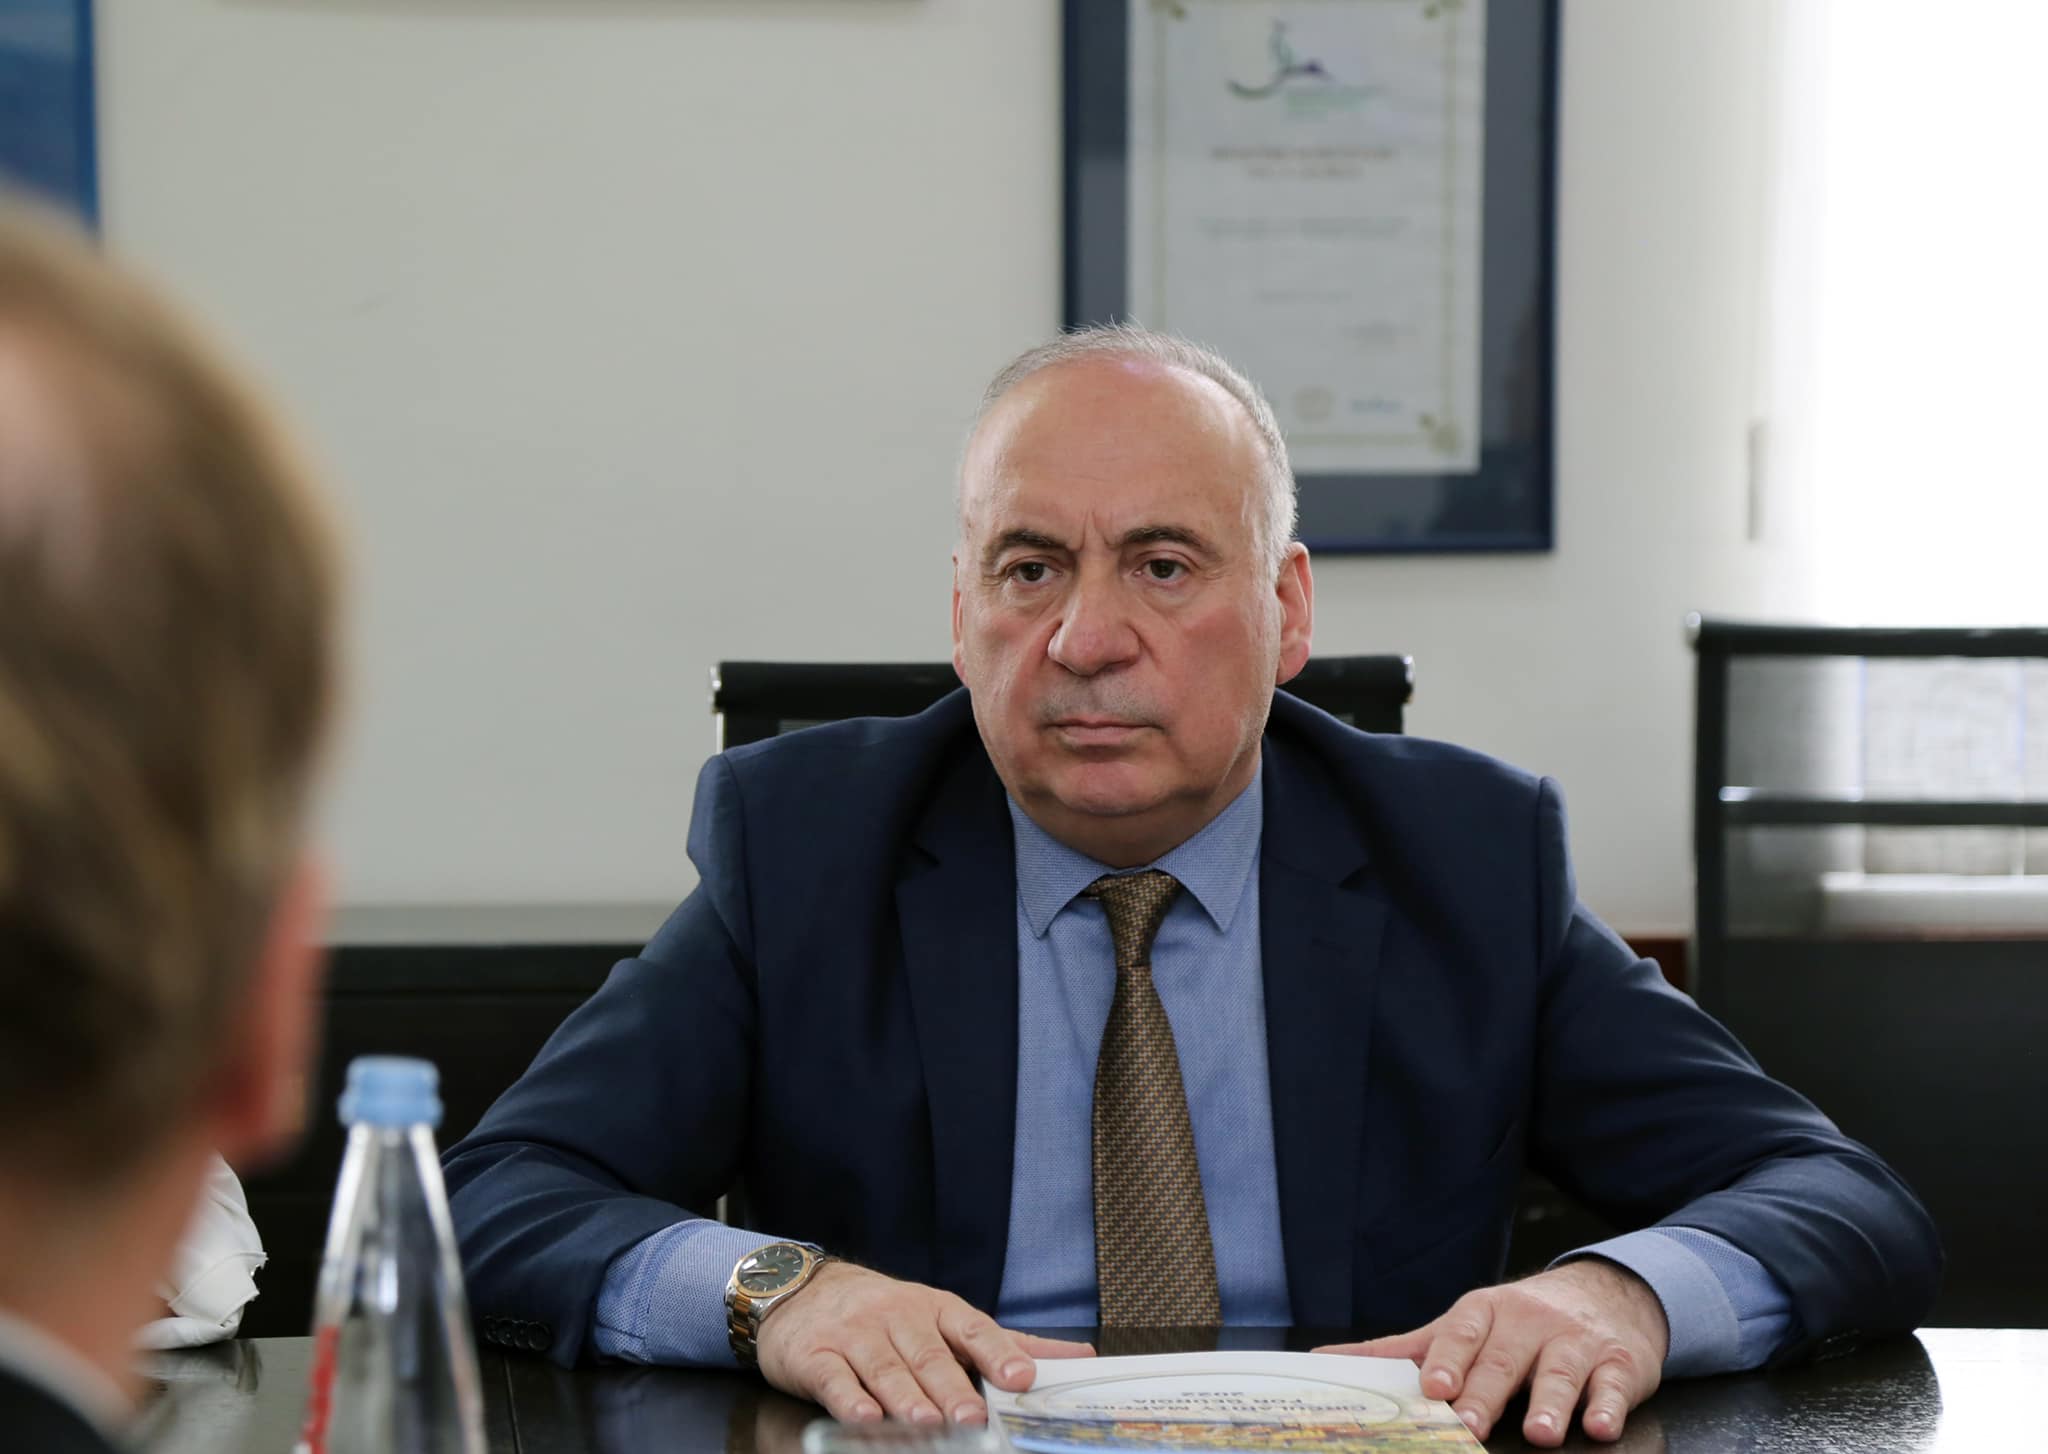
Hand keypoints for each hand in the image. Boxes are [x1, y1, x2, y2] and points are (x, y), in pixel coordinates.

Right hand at [755, 1262, 1093, 1425]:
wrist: (803, 1293)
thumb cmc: (887, 1314)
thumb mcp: (945, 1319)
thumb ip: (1006, 1343)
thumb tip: (1078, 1357)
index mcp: (935, 1309)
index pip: (972, 1328)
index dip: (997, 1354)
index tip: (1020, 1379)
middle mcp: (897, 1316)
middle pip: (929, 1355)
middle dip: (952, 1388)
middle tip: (973, 1417)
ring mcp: (855, 1334)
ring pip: (885, 1367)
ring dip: (907, 1396)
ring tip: (927, 1422)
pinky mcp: (815, 1355)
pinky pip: (834, 1377)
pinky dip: (849, 1398)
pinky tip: (864, 1416)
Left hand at [1316, 1260, 1668, 1445]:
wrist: (1606, 1294)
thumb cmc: (1518, 1322)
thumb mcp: (1463, 1327)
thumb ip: (1402, 1350)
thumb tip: (1324, 1359)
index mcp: (1484, 1312)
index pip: (1460, 1334)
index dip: (1447, 1360)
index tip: (1433, 1387)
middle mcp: (1528, 1321)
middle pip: (1504, 1360)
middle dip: (1487, 1394)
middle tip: (1471, 1425)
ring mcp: (1575, 1341)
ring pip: (1560, 1372)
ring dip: (1550, 1403)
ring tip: (1541, 1433)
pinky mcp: (1619, 1362)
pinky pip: (1613, 1384)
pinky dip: (1608, 1405)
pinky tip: (1599, 1425)